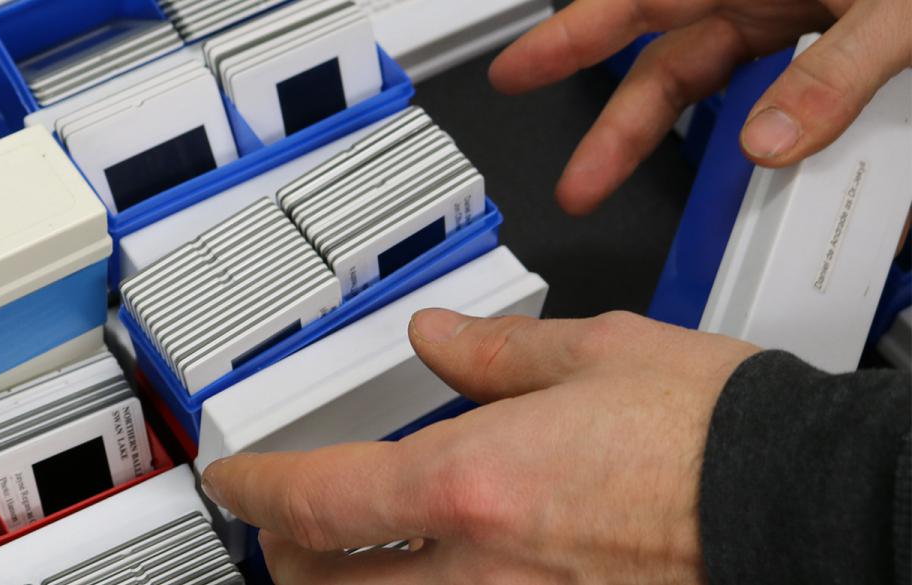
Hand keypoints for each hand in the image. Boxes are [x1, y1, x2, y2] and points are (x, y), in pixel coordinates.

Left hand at [199, 310, 759, 583]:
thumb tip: (440, 340)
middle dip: (290, 554)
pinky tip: (449, 576)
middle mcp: (480, 568)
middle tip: (290, 525)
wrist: (808, 504)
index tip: (239, 484)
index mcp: (472, 483)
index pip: (315, 499)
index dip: (256, 492)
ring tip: (356, 559)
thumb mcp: (595, 355)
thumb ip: (495, 353)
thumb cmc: (717, 436)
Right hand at [488, 0, 911, 214]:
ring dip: (698, 147)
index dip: (570, 37)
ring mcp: (807, 14)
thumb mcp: (901, 8)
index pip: (638, 3)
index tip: (515, 69)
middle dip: (620, 125)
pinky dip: (789, 141)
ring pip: (728, 87)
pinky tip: (783, 176)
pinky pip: (799, 97)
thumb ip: (838, 74)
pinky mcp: (847, 39)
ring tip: (676, 204)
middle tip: (578, 180)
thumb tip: (773, 143)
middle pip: (673, 61)